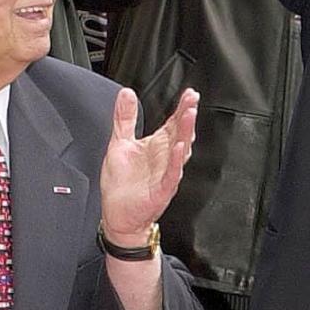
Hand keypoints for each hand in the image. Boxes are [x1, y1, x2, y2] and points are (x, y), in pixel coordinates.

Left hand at [99, 87, 198, 245]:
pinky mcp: (162, 189)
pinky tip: (178, 148)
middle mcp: (165, 158)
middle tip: (192, 99)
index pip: (173, 122)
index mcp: (157, 146)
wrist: (118, 215)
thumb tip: (126, 94)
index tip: (189, 93)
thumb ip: (124, 118)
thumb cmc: (122, 184)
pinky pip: (172, 173)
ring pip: (180, 150)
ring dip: (185, 133)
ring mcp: (166, 173)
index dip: (182, 107)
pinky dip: (175, 161)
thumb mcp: (119, 143)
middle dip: (187, 115)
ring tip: (189, 116)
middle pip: (181, 132)